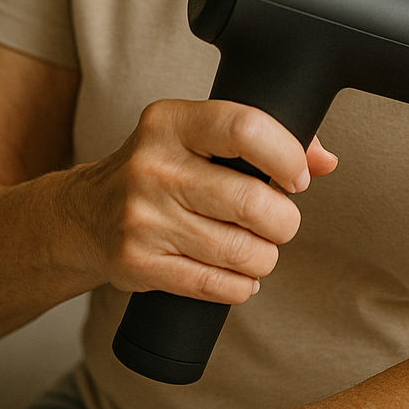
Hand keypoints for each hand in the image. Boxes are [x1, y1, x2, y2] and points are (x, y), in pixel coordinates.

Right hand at [76, 100, 336, 305]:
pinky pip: (215, 285)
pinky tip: (237, 274)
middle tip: (280, 222)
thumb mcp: (197, 136)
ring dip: (265, 257)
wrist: (84, 214)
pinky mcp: (137, 263)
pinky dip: (240, 286)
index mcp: (171, 122)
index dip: (286, 155)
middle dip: (283, 221)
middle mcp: (152, 166)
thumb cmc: (161, 168)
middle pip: (250, 201)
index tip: (297, 176)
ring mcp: (141, 218)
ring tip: (258, 248)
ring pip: (240, 250)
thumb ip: (264, 136)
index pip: (245, 128)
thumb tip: (323, 160)